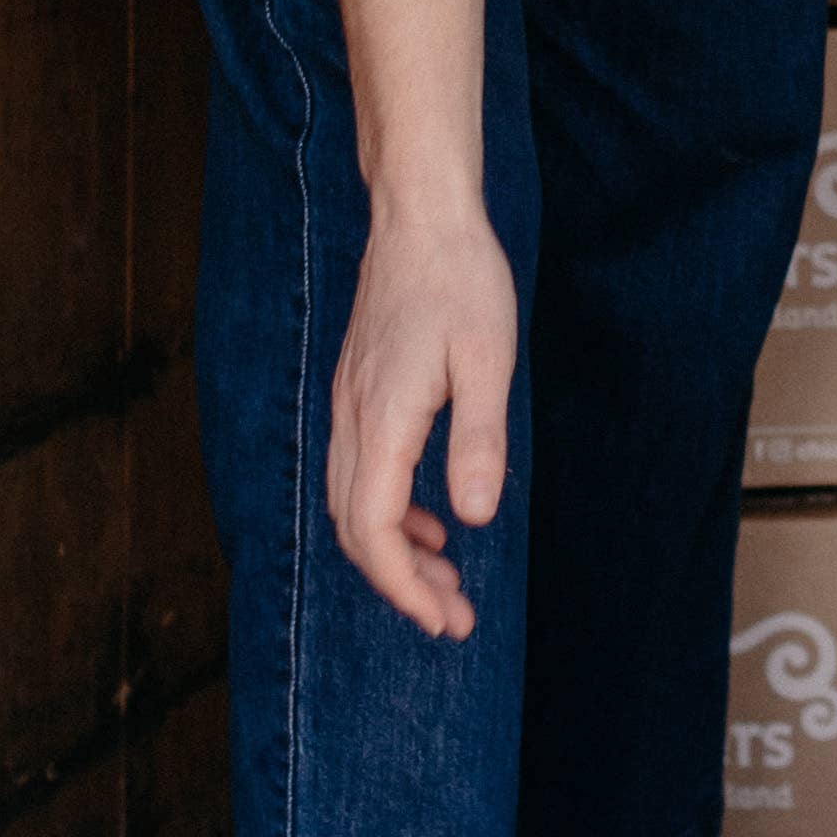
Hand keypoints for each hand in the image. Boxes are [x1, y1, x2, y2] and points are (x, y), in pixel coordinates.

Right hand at [326, 203, 517, 637]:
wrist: (420, 216)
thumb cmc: (461, 280)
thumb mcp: (488, 358)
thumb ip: (479, 438)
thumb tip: (475, 517)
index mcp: (382, 418)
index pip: (372, 528)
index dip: (402, 584)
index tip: (442, 620)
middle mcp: (352, 419)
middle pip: (355, 528)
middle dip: (402, 583)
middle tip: (454, 619)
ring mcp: (348, 406)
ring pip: (353, 504)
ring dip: (395, 551)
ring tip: (448, 581)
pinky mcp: (358, 393)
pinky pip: (359, 474)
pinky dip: (390, 511)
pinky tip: (433, 519)